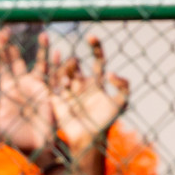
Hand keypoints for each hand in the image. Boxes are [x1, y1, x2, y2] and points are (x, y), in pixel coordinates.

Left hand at [0, 29, 56, 156]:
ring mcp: (37, 88)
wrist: (33, 148)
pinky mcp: (51, 95)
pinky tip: (61, 56)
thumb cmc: (13, 138)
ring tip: (43, 35)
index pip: (3, 65)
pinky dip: (59, 67)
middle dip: (11, 46)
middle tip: (6, 30)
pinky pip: (56, 77)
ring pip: (40, 64)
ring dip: (42, 51)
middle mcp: (22, 85)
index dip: (1, 51)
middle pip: (17, 61)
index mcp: (8, 89)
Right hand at [49, 33, 128, 152]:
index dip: (95, 47)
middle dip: (73, 63)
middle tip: (74, 65)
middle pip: (76, 66)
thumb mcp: (122, 103)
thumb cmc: (106, 121)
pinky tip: (52, 75)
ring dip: (64, 72)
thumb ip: (123, 87)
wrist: (88, 138)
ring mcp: (67, 91)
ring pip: (63, 73)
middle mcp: (81, 84)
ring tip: (67, 81)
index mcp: (97, 82)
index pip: (96, 60)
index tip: (90, 36)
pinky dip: (50, 76)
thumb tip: (111, 73)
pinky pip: (51, 84)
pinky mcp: (56, 99)